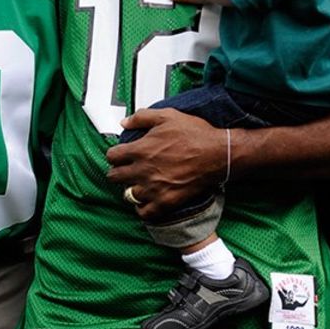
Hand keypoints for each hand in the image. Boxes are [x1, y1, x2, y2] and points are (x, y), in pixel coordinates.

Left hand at [105, 108, 227, 220]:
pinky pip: (145, 212)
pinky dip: (143, 208)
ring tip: (137, 185)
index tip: (119, 155)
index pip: (111, 156)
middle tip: (125, 170)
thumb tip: (125, 122)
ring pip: (128, 195)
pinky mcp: (166, 201)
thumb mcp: (167, 116)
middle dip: (118, 172)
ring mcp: (154, 188)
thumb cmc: (195, 135)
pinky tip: (146, 202)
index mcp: (140, 149)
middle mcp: (143, 170)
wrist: (218, 154)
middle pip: (114, 177)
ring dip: (130, 190)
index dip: (114, 155)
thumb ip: (142, 117)